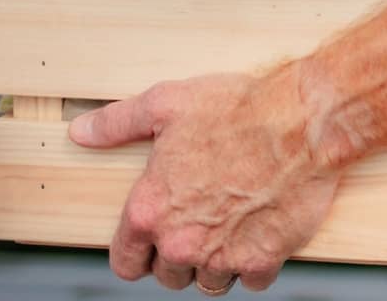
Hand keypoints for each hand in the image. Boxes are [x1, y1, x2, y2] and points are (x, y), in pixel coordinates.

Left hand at [69, 71, 341, 292]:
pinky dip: (256, 264)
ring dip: (218, 264)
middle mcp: (181, 241)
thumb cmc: (239, 109)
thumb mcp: (167, 104)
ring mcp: (222, 255)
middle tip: (202, 226)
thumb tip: (82, 132)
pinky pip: (252, 280)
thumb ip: (117, 123)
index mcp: (150, 210)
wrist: (304, 121)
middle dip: (182, 256)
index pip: (126, 263)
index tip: (153, 243)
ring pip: (210, 283)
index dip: (139, 254)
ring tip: (231, 233)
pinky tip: (261, 235)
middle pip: (169, 275)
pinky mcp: (263, 259)